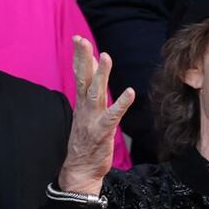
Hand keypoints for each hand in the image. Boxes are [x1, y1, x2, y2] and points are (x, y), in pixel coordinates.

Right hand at [58, 36, 134, 195]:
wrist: (81, 169)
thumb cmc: (86, 141)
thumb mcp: (88, 114)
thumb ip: (92, 94)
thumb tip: (96, 74)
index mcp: (81, 103)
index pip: (79, 75)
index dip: (79, 58)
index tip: (79, 39)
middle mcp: (84, 108)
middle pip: (82, 79)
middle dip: (82, 59)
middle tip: (81, 39)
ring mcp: (92, 119)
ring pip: (96, 93)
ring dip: (101, 75)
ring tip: (105, 57)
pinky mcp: (103, 131)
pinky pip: (113, 115)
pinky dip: (121, 103)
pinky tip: (130, 92)